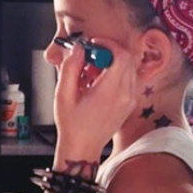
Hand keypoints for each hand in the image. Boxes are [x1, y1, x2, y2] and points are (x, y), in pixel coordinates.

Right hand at [53, 39, 136, 159]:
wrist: (83, 147)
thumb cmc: (72, 125)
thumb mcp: (63, 95)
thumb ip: (70, 68)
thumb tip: (77, 49)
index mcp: (110, 92)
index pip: (121, 55)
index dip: (107, 44)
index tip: (93, 45)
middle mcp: (125, 95)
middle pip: (127, 58)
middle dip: (109, 51)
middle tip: (91, 56)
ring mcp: (130, 100)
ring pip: (129, 67)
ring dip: (113, 62)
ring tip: (92, 72)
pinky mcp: (129, 104)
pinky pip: (128, 79)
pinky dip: (116, 74)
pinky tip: (98, 83)